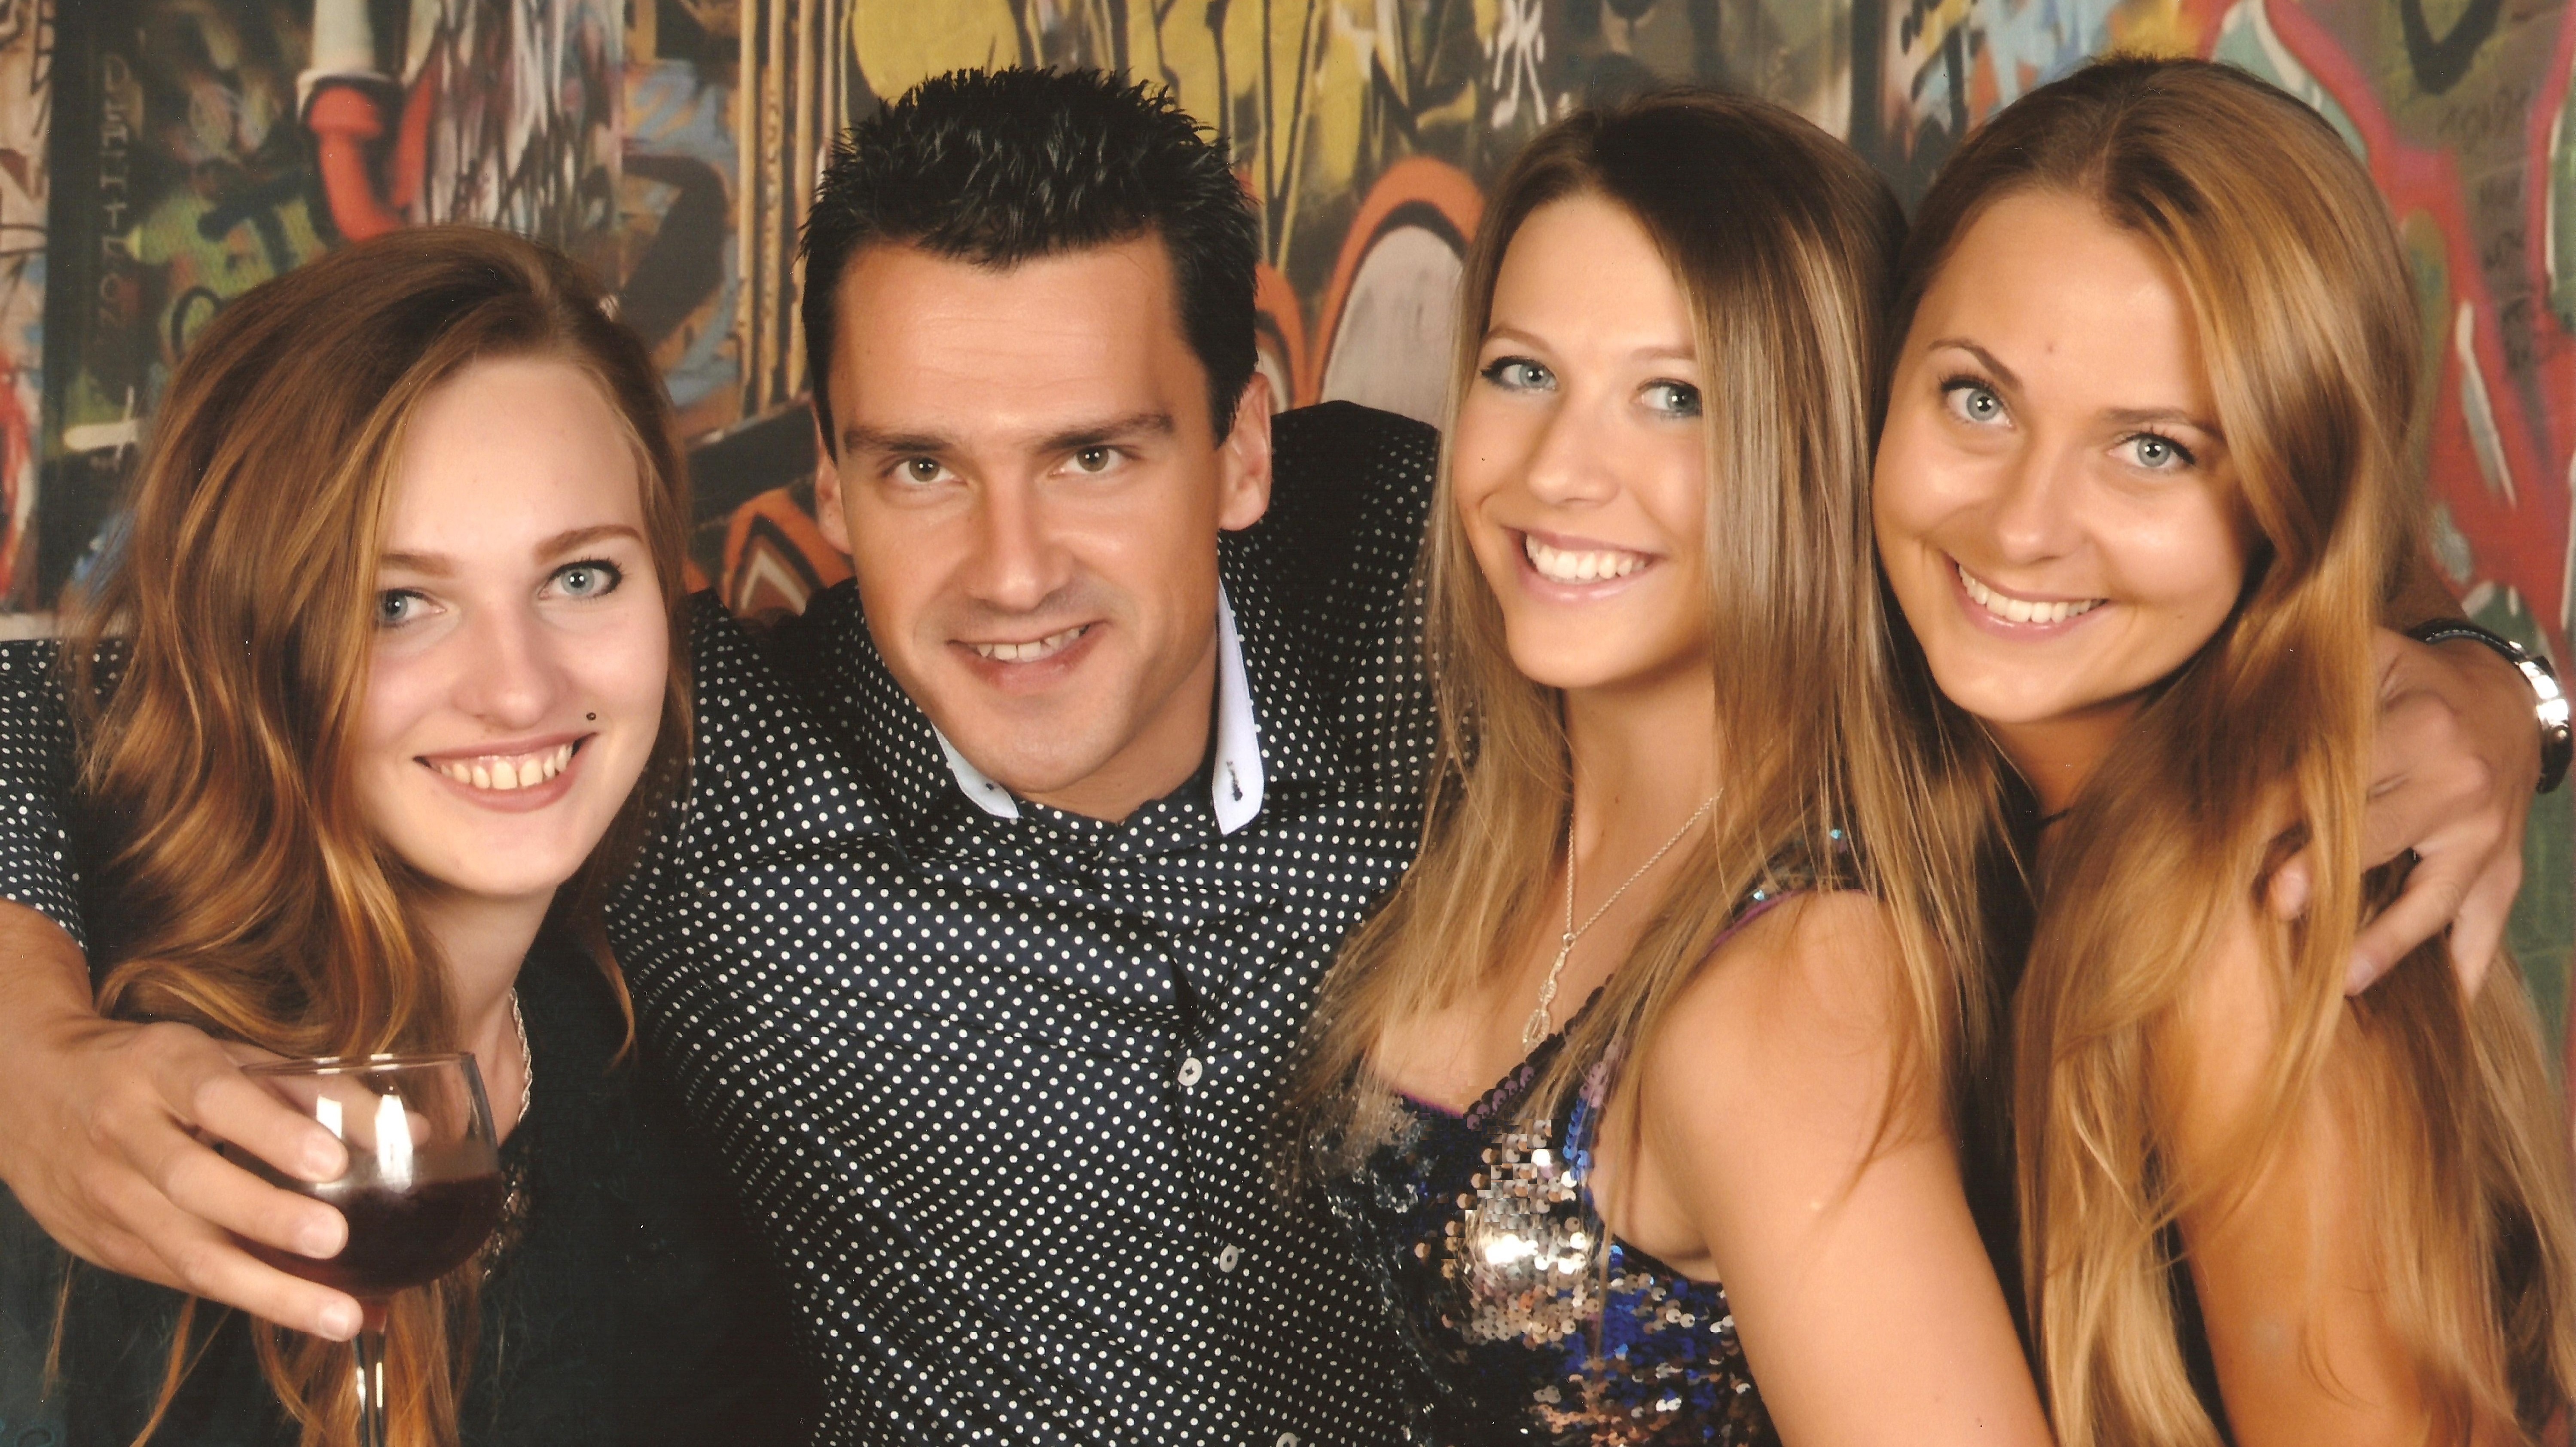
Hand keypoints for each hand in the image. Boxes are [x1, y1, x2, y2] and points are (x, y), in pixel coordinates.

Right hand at [0, 907, 363, 1337]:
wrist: (31, 1092)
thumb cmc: (155, 1069)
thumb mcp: (226, 1056)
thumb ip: (316, 1088)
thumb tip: (410, 1133)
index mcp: (161, 1068)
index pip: (215, 1097)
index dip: (272, 1131)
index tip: (330, 1162)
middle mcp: (125, 1132)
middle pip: (194, 1185)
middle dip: (268, 1219)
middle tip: (335, 1241)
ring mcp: (109, 1195)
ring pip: (185, 1252)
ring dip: (268, 1289)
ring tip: (339, 1313)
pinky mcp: (107, 1246)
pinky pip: (180, 1279)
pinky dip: (248, 1299)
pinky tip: (305, 1313)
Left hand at [2269, 630, 2538, 995]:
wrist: (2508, 702)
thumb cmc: (2417, 683)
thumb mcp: (2375, 658)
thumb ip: (2314, 678)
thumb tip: (2233, 707)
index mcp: (2424, 728)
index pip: (2340, 775)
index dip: (2283, 805)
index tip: (2235, 835)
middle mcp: (2461, 786)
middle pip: (2382, 838)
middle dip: (2325, 873)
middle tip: (2275, 901)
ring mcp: (2489, 839)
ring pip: (2434, 900)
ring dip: (2386, 942)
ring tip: (2342, 980)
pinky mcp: (2505, 873)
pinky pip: (2484, 932)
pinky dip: (2461, 971)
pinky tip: (2436, 1010)